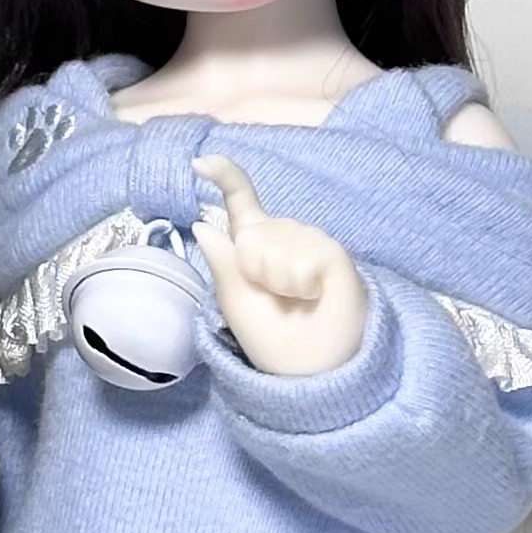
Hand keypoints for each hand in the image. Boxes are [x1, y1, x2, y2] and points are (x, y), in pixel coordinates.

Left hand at [190, 155, 368, 376]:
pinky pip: (301, 257)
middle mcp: (285, 236)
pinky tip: (312, 295)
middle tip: (273, 296)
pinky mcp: (333, 253)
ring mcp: (311, 241)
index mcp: (257, 245)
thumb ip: (223, 263)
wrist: (309, 369)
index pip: (242, 201)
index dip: (224, 176)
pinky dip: (299, 284)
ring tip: (295, 299)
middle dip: (253, 269)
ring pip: (275, 244)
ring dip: (277, 281)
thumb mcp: (236, 300)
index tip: (199, 163)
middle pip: (252, 231)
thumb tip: (203, 224)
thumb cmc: (273, 337)